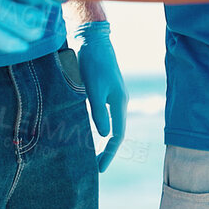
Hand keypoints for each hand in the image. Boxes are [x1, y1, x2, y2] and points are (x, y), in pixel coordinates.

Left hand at [73, 21, 126, 171]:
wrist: (92, 40)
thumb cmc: (92, 64)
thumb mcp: (94, 89)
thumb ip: (99, 112)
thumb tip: (104, 136)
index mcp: (119, 103)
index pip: (118, 135)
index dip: (110, 153)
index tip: (100, 168)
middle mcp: (119, 101)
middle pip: (117, 132)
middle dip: (108, 150)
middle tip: (97, 166)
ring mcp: (113, 95)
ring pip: (111, 123)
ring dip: (103, 139)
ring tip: (92, 153)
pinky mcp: (105, 90)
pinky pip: (105, 114)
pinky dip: (99, 126)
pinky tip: (89, 130)